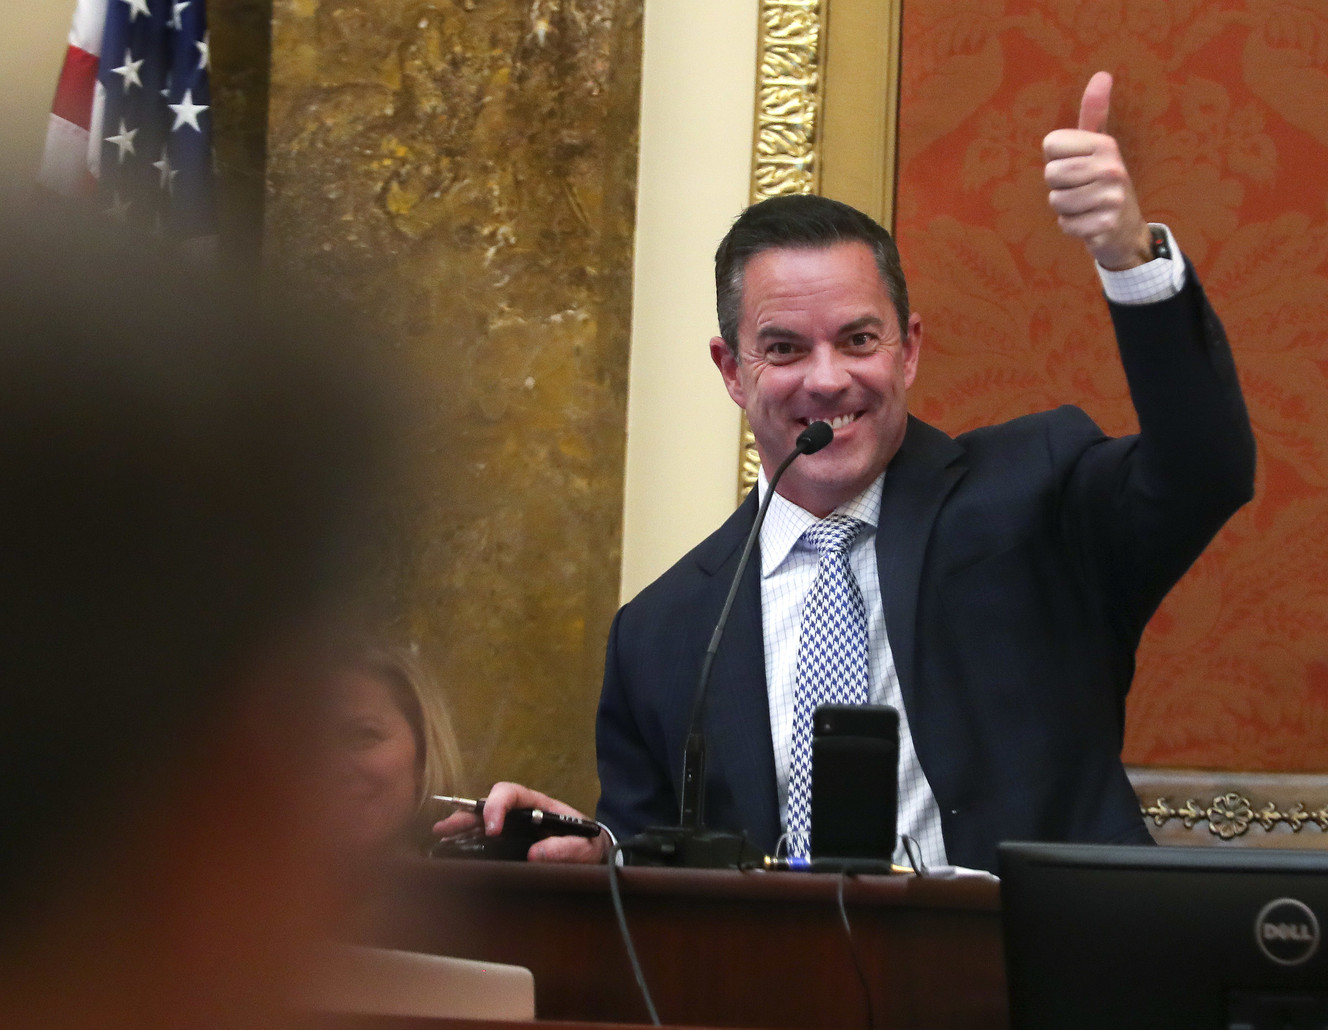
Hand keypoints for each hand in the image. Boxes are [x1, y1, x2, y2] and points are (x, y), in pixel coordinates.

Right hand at [432, 781, 609, 863]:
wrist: (593, 854)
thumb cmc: (588, 844)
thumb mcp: (586, 846)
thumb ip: (567, 848)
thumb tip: (536, 854)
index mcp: (539, 804)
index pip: (512, 794)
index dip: (497, 806)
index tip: (491, 828)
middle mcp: (521, 812)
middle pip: (488, 804)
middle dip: (467, 814)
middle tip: (447, 828)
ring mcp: (512, 827)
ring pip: (481, 820)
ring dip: (460, 825)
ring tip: (439, 836)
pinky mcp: (508, 844)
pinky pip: (483, 838)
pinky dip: (465, 841)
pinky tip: (450, 849)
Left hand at [1043, 71, 1151, 269]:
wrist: (1125, 227)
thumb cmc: (1102, 182)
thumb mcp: (1099, 146)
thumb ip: (1095, 113)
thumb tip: (1102, 74)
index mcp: (1105, 144)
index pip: (1050, 145)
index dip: (1056, 158)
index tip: (1076, 165)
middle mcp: (1112, 167)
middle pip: (1051, 174)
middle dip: (1059, 186)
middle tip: (1080, 188)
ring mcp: (1112, 197)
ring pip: (1056, 201)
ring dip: (1065, 208)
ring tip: (1085, 205)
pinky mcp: (1106, 223)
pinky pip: (1065, 224)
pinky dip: (1072, 226)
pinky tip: (1089, 221)